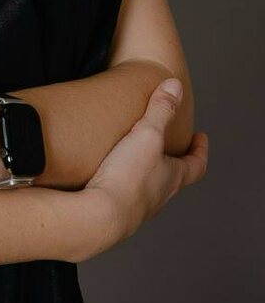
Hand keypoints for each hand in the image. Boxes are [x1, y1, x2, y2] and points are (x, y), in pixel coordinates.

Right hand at [78, 78, 208, 260]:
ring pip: (152, 187)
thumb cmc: (128, 178)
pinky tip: (111, 172)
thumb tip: (175, 86)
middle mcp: (160, 194)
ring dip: (150, 172)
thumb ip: (161, 110)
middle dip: (175, 160)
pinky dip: (126, 180)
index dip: (200, 150)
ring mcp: (139, 206)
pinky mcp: (117, 210)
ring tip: (138, 156)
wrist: (100, 216)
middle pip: (176, 177)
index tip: (201, 137)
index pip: (196, 165)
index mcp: (173, 177)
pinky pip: (126, 192)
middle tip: (170, 145)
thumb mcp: (147, 135)